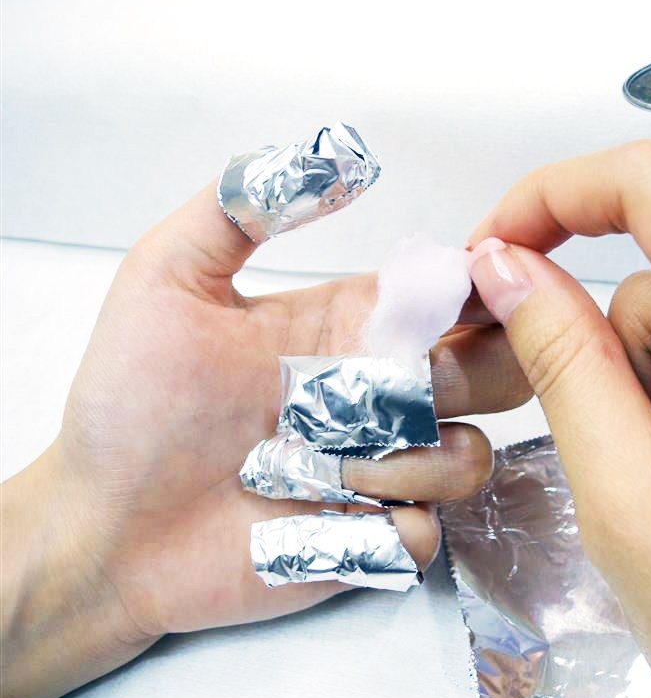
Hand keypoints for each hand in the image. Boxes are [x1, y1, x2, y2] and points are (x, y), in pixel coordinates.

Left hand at [0, 184, 529, 697]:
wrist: (106, 528)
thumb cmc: (129, 406)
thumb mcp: (166, 282)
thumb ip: (241, 209)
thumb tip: (337, 158)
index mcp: (351, 326)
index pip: (454, 293)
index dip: (483, 284)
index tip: (472, 287)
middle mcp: (379, 394)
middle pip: (497, 369)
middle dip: (479, 370)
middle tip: (410, 383)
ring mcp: (380, 470)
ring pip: (471, 454)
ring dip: (413, 460)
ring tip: (324, 466)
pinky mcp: (371, 539)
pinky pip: (429, 533)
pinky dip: (389, 526)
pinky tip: (322, 518)